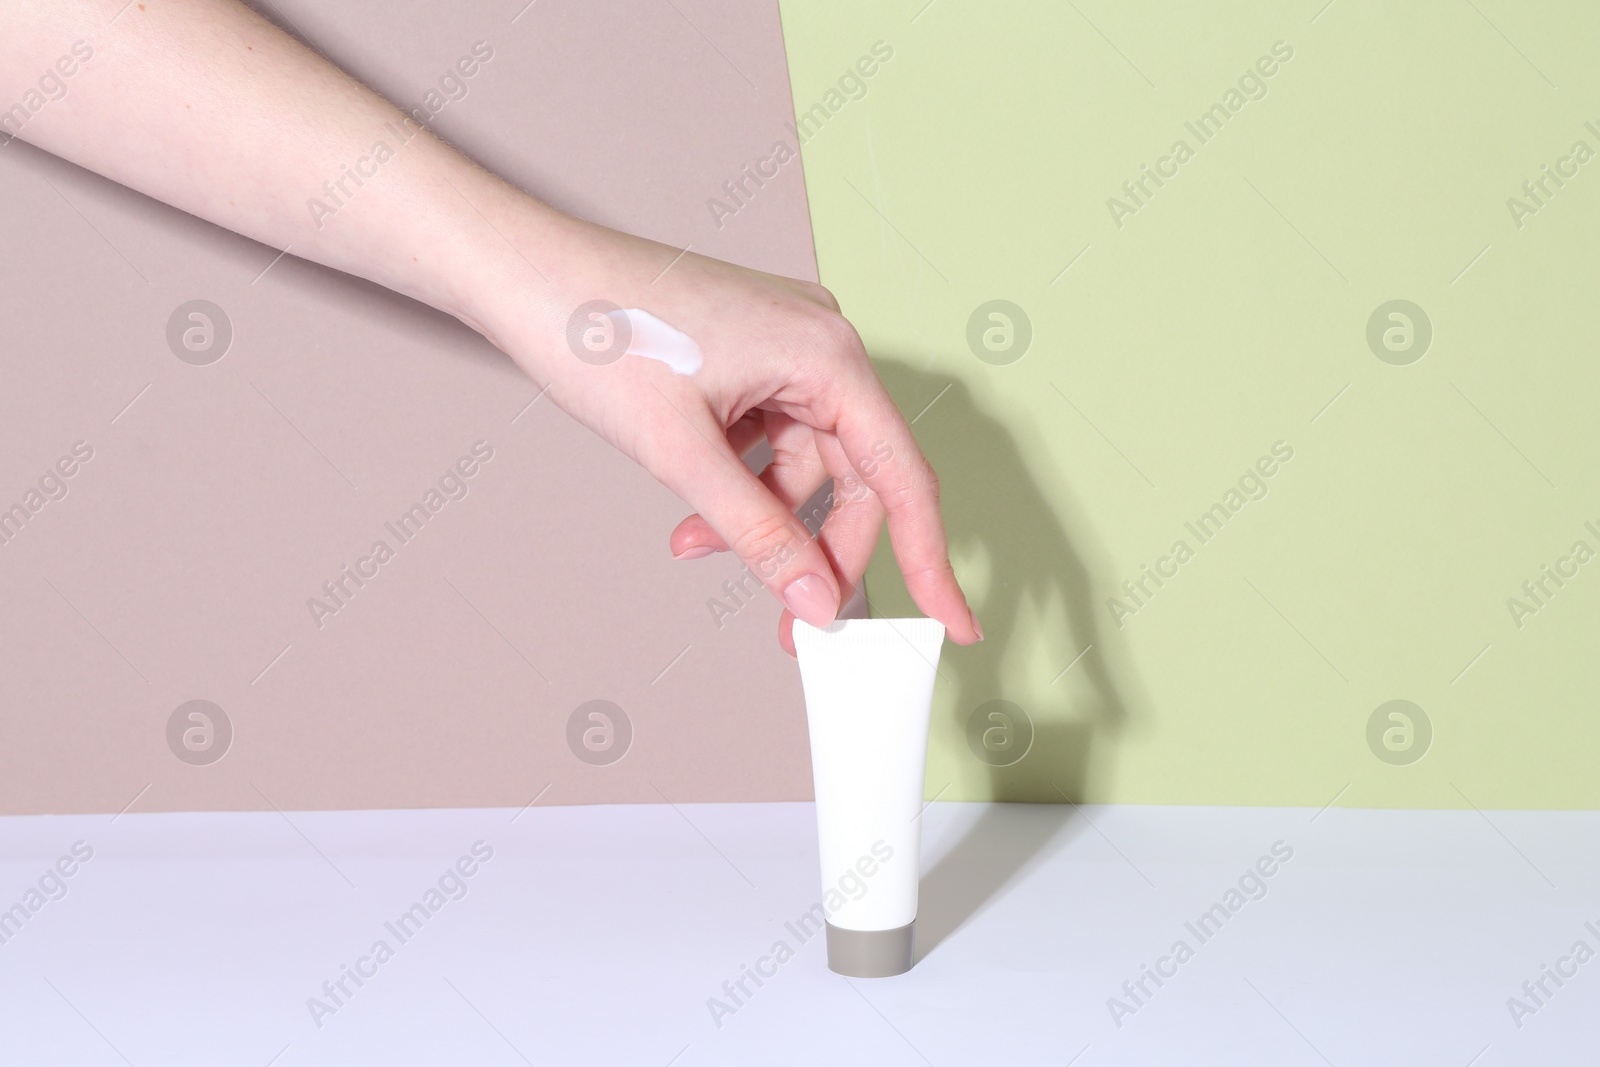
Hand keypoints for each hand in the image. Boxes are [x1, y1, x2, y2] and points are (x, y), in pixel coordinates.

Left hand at [470, 216, 982, 653]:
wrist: (521, 271)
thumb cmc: (598, 333)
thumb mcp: (683, 454)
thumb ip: (758, 535)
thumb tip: (816, 600)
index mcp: (827, 352)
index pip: (901, 475)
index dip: (929, 558)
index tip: (953, 622)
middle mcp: (819, 343)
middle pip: (854, 478)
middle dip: (818, 551)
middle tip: (792, 620)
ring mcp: (784, 347)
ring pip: (804, 466)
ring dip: (762, 520)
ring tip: (696, 548)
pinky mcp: (749, 356)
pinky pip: (768, 441)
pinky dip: (739, 486)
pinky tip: (693, 517)